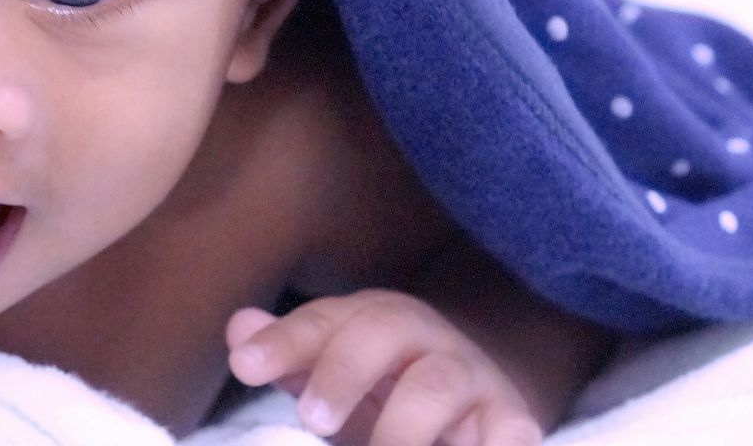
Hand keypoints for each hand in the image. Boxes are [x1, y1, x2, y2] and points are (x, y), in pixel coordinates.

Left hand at [226, 290, 543, 445]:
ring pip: (438, 383)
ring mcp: (472, 378)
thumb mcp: (335, 375)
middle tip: (312, 417)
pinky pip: (508, 430)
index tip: (245, 366)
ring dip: (402, 423)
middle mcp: (424, 338)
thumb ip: (291, 357)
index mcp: (374, 320)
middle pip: (383, 330)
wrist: (478, 403)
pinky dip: (488, 443)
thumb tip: (238, 330)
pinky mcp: (513, 421)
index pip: (325, 320)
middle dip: (343, 370)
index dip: (285, 340)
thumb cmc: (388, 392)